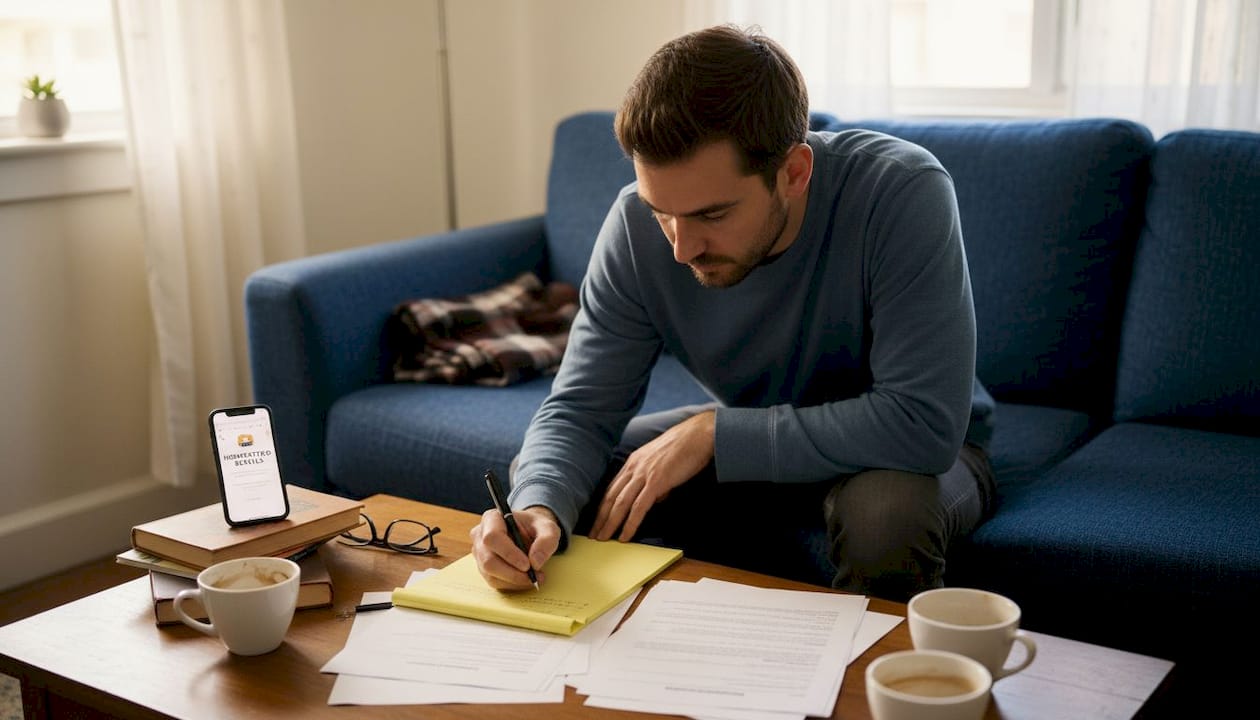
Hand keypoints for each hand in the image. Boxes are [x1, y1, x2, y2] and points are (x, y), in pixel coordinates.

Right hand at [470, 505, 560, 589]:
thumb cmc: (535, 527)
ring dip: (514, 580)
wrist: (529, 532)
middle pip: (488, 560)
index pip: (493, 537)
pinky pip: (494, 581)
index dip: (509, 553)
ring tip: (535, 577)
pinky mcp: (483, 567)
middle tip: (534, 576)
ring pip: (490, 574)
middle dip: (513, 573)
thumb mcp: (548, 528)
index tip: (527, 565)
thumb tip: (535, 562)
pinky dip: (512, 584)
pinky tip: (526, 579)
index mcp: (492, 518)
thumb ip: (546, 540)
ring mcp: (479, 553)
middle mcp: (480, 535)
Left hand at [590, 410, 714, 541]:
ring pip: (620, 503)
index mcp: (633, 462)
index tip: (597, 521)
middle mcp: (634, 467)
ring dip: (610, 524)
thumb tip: (655, 499)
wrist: (698, 435)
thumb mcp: (662, 463)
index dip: (603, 507)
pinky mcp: (656, 482)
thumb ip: (655, 482)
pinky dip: (630, 523)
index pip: (612, 489)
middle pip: (611, 497)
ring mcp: (644, 474)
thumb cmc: (685, 448)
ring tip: (603, 539)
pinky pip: (639, 507)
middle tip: (593, 535)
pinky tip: (625, 536)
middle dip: (600, 519)